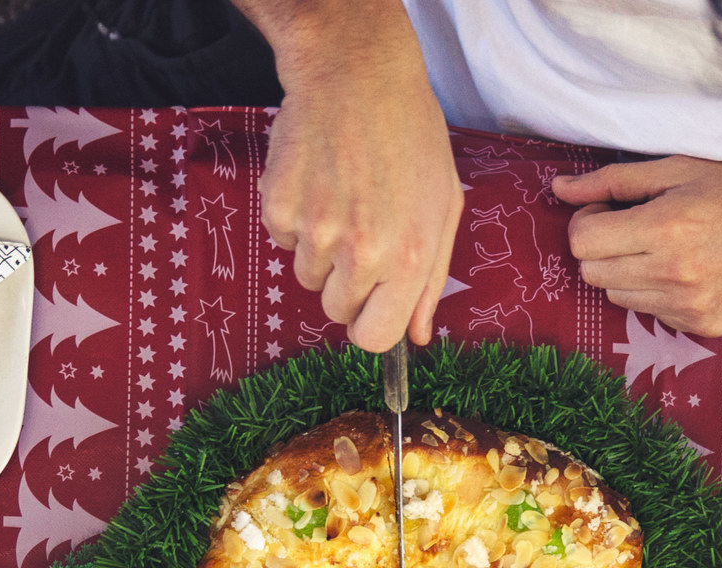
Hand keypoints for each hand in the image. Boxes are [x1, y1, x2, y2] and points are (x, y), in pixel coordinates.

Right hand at [256, 2, 460, 350]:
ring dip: (319, 249)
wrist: (357, 75)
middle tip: (358, 233)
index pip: (374, 338)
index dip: (369, 325)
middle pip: (336, 310)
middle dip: (345, 284)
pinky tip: (317, 180)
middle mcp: (361, 252)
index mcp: (409, 259)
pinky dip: (294, 219)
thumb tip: (416, 336)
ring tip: (341, 197)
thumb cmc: (410, 138)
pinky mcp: (278, 207)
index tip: (368, 306)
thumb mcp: (442, 207)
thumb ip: (430, 280)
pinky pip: (281, 241)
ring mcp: (315, 231)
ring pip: (306, 275)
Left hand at [554, 158, 721, 338]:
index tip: (609, 210)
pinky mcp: (703, 327)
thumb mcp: (683, 169)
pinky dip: (657, 291)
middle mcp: (673, 273)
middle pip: (592, 272)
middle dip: (603, 246)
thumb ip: (615, 180)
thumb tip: (560, 189)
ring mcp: (688, 307)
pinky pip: (651, 313)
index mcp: (666, 226)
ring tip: (668, 246)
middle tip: (636, 226)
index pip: (582, 241)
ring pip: (617, 295)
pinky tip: (692, 269)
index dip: (587, 221)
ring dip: (628, 270)